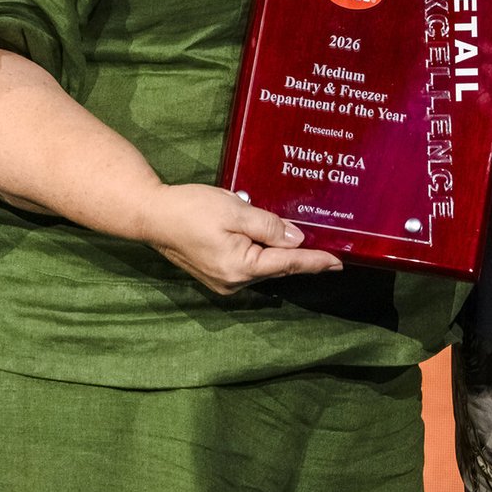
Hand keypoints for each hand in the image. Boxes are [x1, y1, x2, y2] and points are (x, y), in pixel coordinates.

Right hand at [133, 184, 342, 294]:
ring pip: (262, 265)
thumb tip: (297, 238)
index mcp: (240, 267)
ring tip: (300, 237)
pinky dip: (262, 253)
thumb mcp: (235, 211)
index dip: (315, 261)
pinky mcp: (215, 274)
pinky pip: (248, 264)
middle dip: (299, 255)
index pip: (288, 263)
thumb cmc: (190, 209)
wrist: (151, 215)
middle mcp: (234, 282)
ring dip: (278, 252)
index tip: (339, 263)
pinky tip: (270, 240)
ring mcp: (223, 281)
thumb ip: (269, 226)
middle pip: (276, 266)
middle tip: (328, 245)